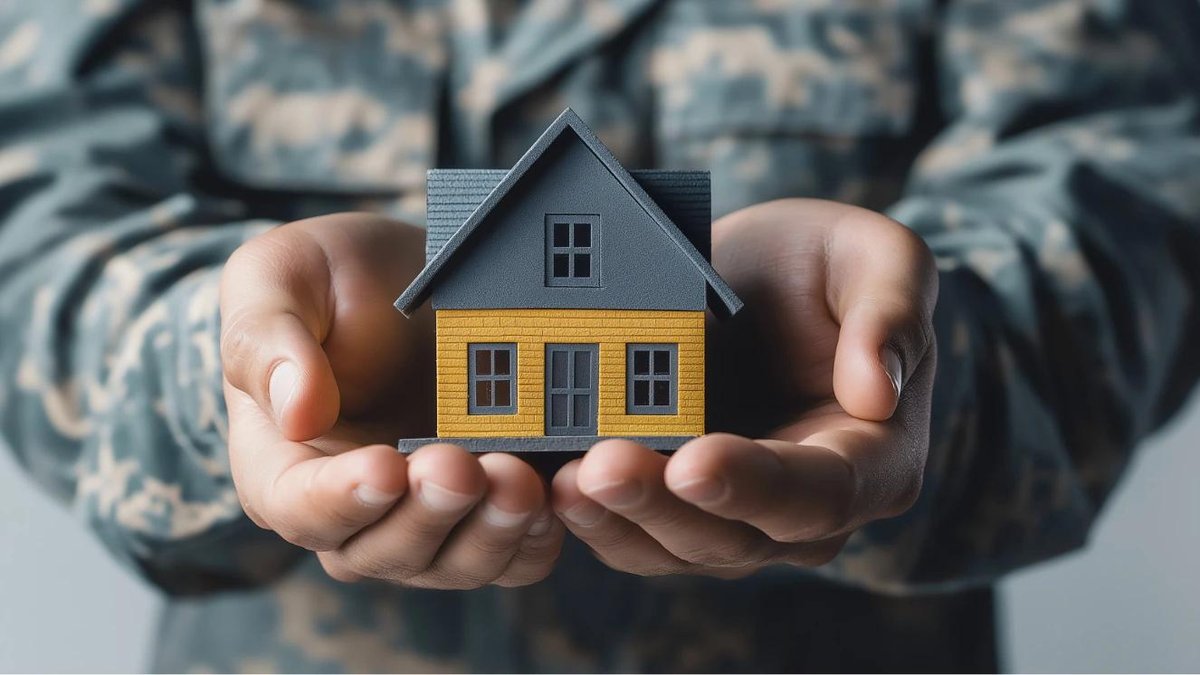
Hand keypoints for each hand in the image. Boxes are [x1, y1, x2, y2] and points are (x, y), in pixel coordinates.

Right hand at [220, 214, 563, 588]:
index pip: (300, 508)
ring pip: (452, 564)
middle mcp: (351, 511)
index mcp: (282, 466)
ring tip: (519, 482)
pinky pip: (511, 555)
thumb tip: (296, 413)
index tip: (384, 466)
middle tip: (462, 466)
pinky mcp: (484, 509)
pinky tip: (553, 495)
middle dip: (428, 514)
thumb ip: (268, 341)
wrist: (406, 277)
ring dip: (488, 533)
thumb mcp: (276, 279)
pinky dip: (532, 539)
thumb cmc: (324, 278)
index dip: (342, 499)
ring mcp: (423, 516)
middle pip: (382, 551)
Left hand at [551, 199, 937, 576]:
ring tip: (562, 480)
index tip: (694, 461)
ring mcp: (735, 517)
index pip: (820, 493)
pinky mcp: (676, 505)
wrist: (763, 281)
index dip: (755, 485)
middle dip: (661, 506)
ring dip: (615, 521)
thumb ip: (891, 311)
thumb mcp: (875, 258)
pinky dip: (591, 515)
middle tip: (599, 468)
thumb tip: (876, 391)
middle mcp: (804, 512)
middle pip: (734, 538)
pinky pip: (633, 530)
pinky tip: (548, 480)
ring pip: (674, 547)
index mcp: (872, 461)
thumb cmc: (827, 268)